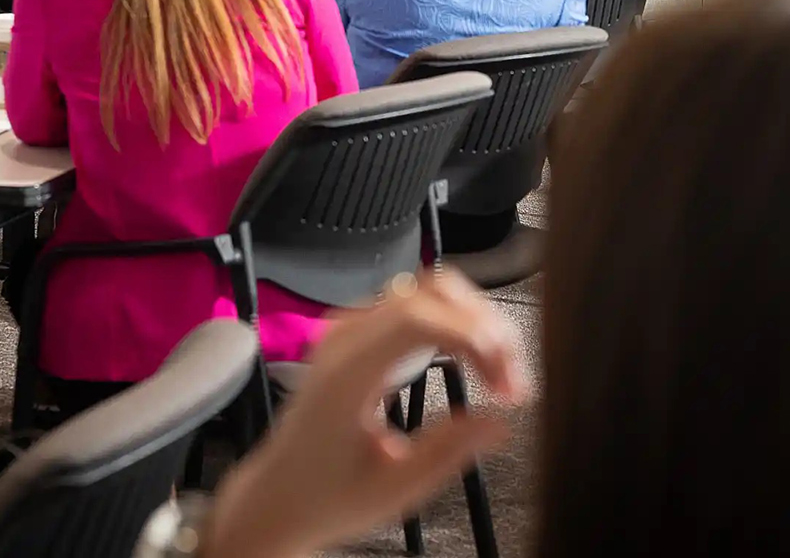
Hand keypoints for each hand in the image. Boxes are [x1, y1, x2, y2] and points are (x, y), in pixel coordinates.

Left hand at [204, 271, 529, 557]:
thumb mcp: (393, 490)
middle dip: (485, 326)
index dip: (473, 334)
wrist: (277, 497)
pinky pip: (419, 307)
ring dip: (475, 322)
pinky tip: (476, 362)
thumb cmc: (325, 497)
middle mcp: (346, 338)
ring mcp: (351, 330)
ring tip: (500, 374)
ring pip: (430, 291)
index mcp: (347, 372)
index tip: (506, 378)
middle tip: (512, 380)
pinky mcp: (361, 336)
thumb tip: (499, 422)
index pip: (418, 318)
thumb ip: (447, 453)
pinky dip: (457, 325)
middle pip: (432, 291)